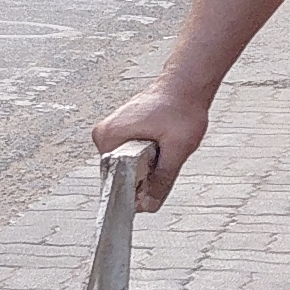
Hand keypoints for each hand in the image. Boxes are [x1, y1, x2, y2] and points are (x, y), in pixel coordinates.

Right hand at [90, 82, 210, 209]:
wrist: (186, 85)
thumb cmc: (181, 108)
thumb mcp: (177, 149)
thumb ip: (162, 179)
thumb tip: (149, 205)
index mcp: (108, 137)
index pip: (114, 181)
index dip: (135, 190)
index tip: (152, 188)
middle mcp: (103, 134)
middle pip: (121, 175)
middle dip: (143, 176)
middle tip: (163, 156)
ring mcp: (110, 131)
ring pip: (127, 167)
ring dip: (146, 167)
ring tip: (163, 146)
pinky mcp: (120, 131)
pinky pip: (130, 156)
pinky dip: (146, 158)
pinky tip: (160, 144)